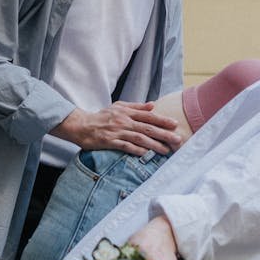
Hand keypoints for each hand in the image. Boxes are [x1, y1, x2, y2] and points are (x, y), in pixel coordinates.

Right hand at [51, 102, 181, 155]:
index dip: (162, 120)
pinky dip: (136, 150)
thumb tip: (153, 105)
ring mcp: (117, 132)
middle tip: (177, 140)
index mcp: (127, 112)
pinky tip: (146, 155)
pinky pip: (125, 146)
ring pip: (139, 138)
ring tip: (166, 150)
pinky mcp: (110, 142)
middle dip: (163, 134)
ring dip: (154, 145)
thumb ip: (136, 107)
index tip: (175, 124)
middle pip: (147, 127)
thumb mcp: (119, 107)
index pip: (148, 115)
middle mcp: (124, 121)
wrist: (81, 125)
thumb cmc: (102, 116)